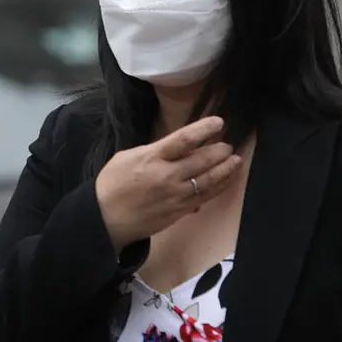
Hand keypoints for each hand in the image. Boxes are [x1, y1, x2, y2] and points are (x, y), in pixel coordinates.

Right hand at [95, 116, 243, 251]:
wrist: (105, 219)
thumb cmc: (112, 184)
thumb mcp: (127, 156)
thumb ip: (154, 150)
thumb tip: (176, 149)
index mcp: (152, 157)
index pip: (184, 139)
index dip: (204, 129)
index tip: (219, 123)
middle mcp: (167, 175)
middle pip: (202, 160)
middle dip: (219, 151)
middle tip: (228, 145)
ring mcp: (175, 195)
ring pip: (209, 180)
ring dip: (225, 169)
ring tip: (235, 160)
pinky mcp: (179, 211)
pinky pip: (205, 197)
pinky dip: (219, 187)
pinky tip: (226, 179)